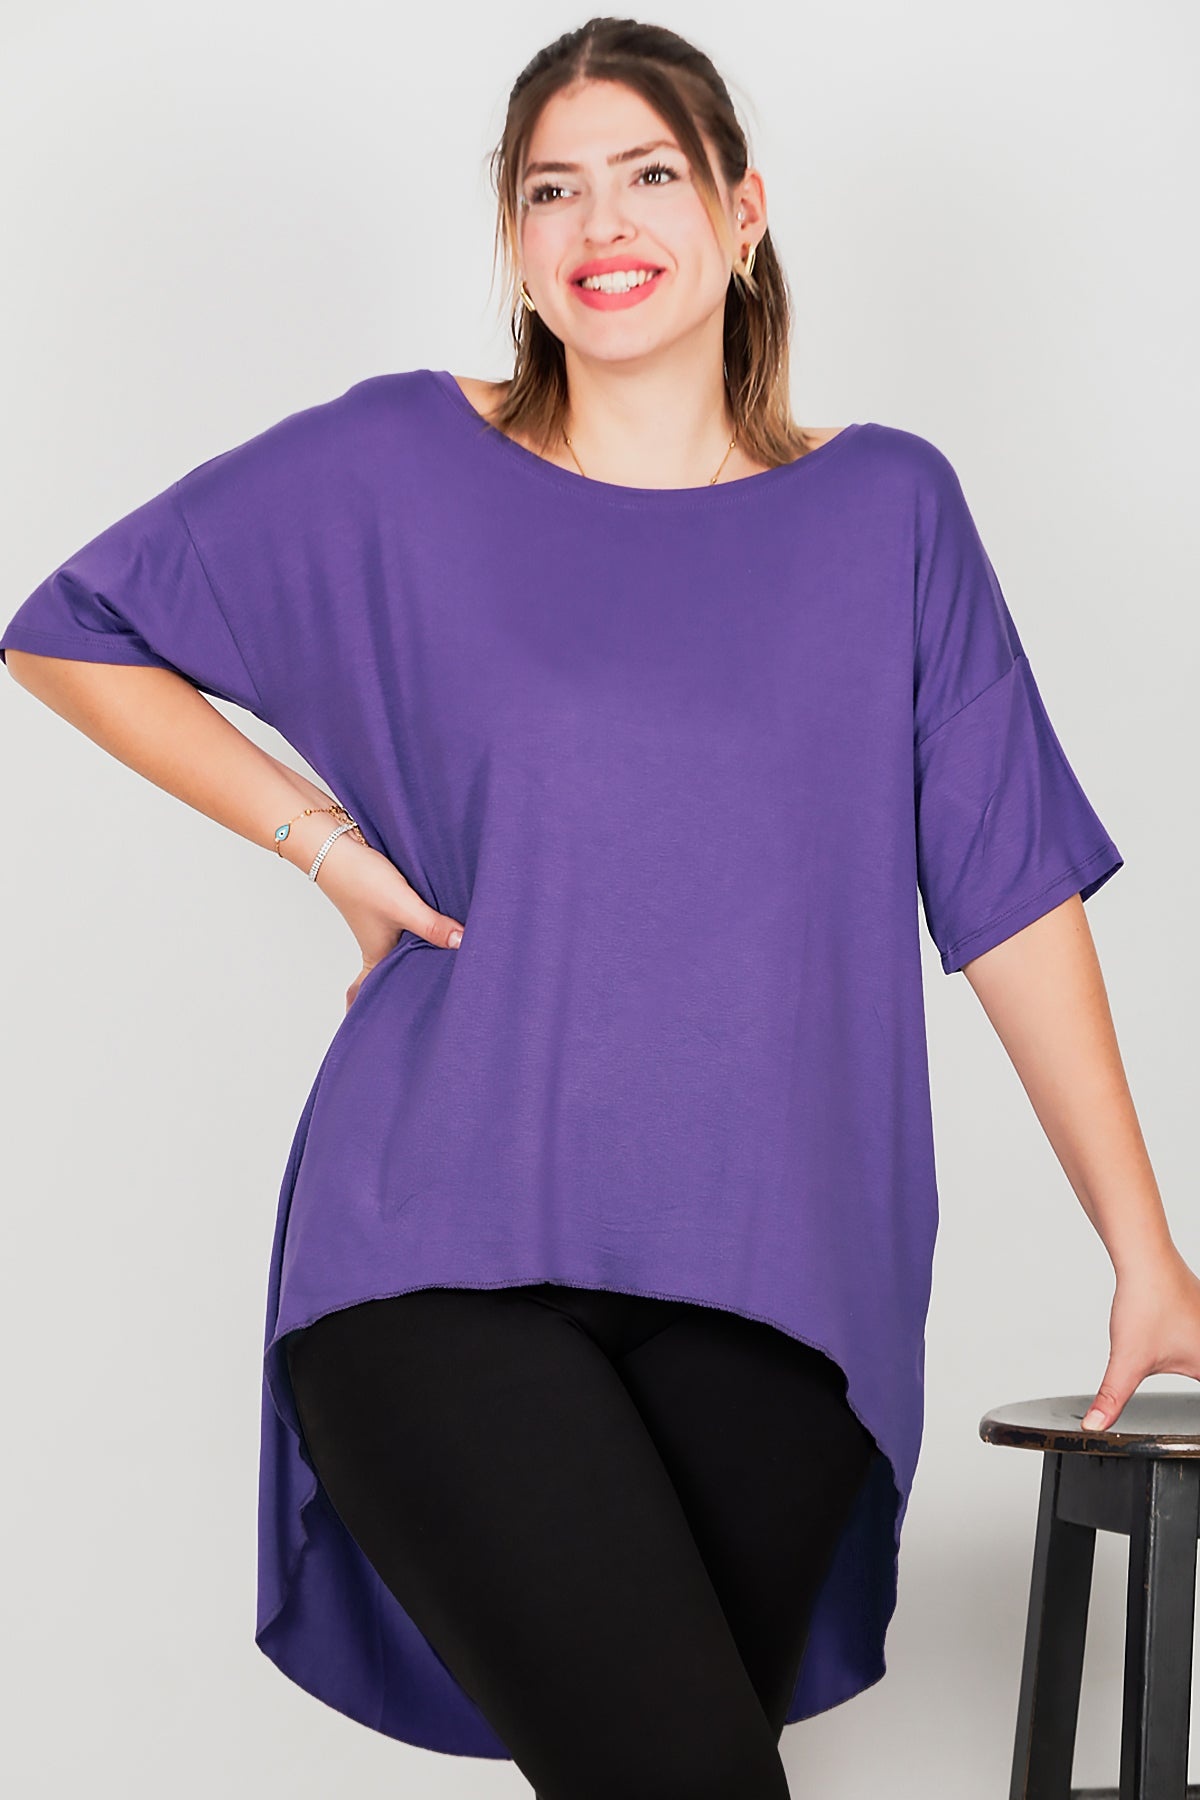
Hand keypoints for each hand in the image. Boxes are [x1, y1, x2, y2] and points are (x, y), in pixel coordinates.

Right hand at [276, 811, 464, 1011]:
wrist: (335, 843)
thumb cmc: (359, 880)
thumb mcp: (402, 906)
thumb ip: (432, 926)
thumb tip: (464, 944)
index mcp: (377, 956)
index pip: (375, 993)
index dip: (379, 1010)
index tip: (393, 1031)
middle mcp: (380, 945)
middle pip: (397, 975)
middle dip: (412, 989)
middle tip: (441, 1005)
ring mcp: (385, 926)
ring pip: (406, 950)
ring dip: (422, 957)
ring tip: (452, 970)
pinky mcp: (391, 906)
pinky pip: (412, 926)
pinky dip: (424, 931)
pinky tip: (445, 928)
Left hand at [1080, 1247, 1199, 1429]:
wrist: (1146, 1260)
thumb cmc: (1147, 1303)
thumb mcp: (1128, 1361)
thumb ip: (1112, 1398)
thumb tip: (1095, 1426)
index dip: (1191, 1414)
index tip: (1199, 1436)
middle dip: (1188, 1384)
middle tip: (1172, 1386)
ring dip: (1191, 1364)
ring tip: (1170, 1357)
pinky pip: (1198, 1339)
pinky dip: (1192, 1350)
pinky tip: (1180, 1346)